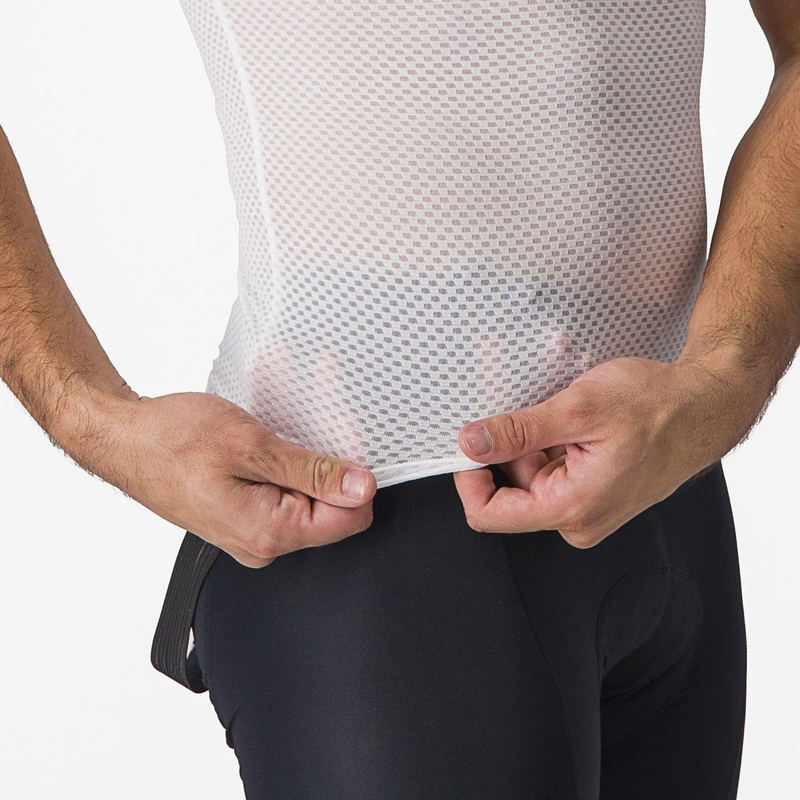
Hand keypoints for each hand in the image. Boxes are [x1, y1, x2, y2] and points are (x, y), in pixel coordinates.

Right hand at [76, 391, 376, 567]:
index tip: (345, 429)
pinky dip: (282, 443)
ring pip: (306, 481)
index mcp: (270, 532)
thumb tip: (361, 488)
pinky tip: (272, 407)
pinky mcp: (247, 510)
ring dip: (304, 432)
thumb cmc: (170, 440)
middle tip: (321, 392)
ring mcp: (255, 527)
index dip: (355, 472)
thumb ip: (312, 472)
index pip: (351, 517)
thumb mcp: (250, 446)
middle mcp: (265, 540)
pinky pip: (281, 479)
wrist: (122, 438)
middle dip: (329, 441)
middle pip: (331, 497)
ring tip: (287, 387)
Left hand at [452, 355, 755, 547]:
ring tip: (557, 404)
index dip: (469, 479)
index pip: (490, 515)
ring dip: (533, 437)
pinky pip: (553, 468)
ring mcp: (586, 506)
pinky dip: (550, 439)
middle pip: (511, 488)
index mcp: (572, 508)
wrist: (705, 405)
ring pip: (532, 473)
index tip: (470, 443)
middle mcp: (578, 518)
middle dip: (509, 445)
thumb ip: (517, 431)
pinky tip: (570, 417)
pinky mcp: (592, 491)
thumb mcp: (576, 409)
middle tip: (522, 402)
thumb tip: (470, 443)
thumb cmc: (657, 406)